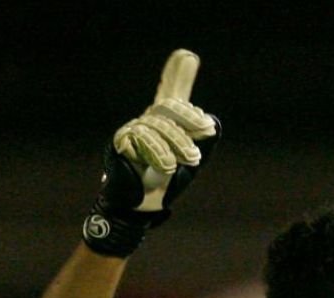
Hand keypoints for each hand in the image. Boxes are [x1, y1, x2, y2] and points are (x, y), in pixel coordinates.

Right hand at [83, 49, 220, 257]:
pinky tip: (168, 167)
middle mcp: (147, 122)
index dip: (178, 76)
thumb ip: (201, 141)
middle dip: (190, 119)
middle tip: (208, 131)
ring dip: (178, 143)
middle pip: (167, 108)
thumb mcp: (192, 161)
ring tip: (191, 160)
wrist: (144, 206)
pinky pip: (139, 141)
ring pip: (156, 126)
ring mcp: (131, 131)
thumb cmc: (168, 183)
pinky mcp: (120, 144)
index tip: (188, 56)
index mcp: (165, 123)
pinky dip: (158, 154)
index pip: (171, 95)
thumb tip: (213, 123)